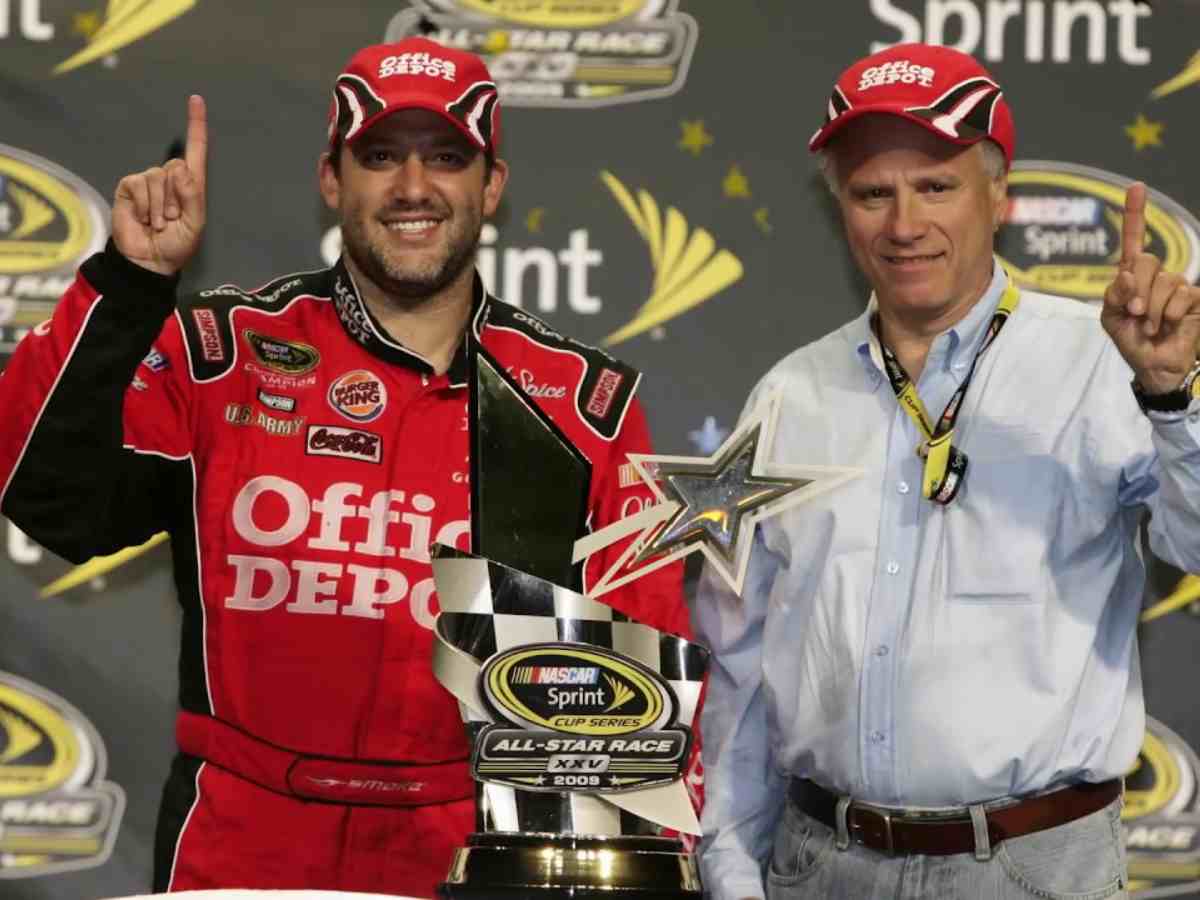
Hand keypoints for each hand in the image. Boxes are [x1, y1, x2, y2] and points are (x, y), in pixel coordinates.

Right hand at [111, 95, 206, 275]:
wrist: (149, 261)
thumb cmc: (176, 244)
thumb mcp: (195, 224)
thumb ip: (193, 196)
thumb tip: (181, 168)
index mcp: (190, 185)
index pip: (195, 151)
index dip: (196, 125)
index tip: (196, 99)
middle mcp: (169, 178)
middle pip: (177, 167)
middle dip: (177, 198)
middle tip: (172, 220)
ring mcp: (148, 182)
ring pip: (159, 178)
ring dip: (161, 206)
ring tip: (158, 223)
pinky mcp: (129, 186)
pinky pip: (140, 184)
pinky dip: (145, 205)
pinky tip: (143, 218)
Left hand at [1101, 182, 1199, 393]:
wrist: (1153, 365)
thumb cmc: (1131, 341)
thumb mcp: (1111, 319)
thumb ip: (1113, 295)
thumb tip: (1125, 275)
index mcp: (1131, 277)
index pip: (1133, 240)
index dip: (1134, 213)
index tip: (1136, 187)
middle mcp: (1156, 276)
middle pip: (1145, 260)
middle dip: (1136, 289)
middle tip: (1133, 313)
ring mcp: (1177, 285)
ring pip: (1164, 280)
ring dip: (1151, 308)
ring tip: (1149, 326)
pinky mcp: (1195, 298)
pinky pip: (1181, 295)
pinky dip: (1169, 313)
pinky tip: (1166, 325)